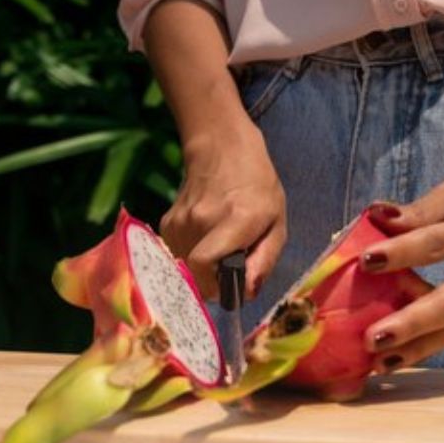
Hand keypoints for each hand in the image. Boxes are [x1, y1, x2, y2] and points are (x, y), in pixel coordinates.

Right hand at [160, 123, 285, 298]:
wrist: (221, 149)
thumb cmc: (257, 186)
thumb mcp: (276, 222)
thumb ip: (264, 259)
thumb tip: (248, 292)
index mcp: (235, 220)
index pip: (204, 265)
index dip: (216, 287)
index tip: (230, 289)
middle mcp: (201, 221)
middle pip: (195, 274)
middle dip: (212, 283)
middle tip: (228, 271)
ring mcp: (180, 221)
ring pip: (185, 267)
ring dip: (202, 270)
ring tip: (218, 251)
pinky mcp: (167, 223)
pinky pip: (177, 255)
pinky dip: (191, 257)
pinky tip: (205, 241)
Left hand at [360, 141, 443, 371]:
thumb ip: (417, 211)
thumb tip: (374, 217)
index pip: (441, 242)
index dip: (404, 252)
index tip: (366, 260)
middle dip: (412, 323)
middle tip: (372, 338)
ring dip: (416, 347)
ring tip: (377, 361)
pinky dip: (425, 347)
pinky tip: (393, 357)